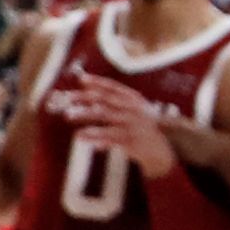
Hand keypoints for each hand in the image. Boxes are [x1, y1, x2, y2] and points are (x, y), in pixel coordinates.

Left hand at [48, 79, 173, 174]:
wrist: (162, 151)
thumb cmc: (142, 130)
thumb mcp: (133, 112)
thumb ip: (114, 104)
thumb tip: (88, 95)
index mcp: (135, 100)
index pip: (114, 87)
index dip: (98, 82)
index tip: (80, 79)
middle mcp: (134, 109)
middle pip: (106, 99)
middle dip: (85, 97)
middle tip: (67, 98)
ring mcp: (134, 124)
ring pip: (105, 115)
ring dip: (85, 114)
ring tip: (68, 115)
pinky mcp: (131, 140)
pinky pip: (109, 137)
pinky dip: (94, 136)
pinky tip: (80, 137)